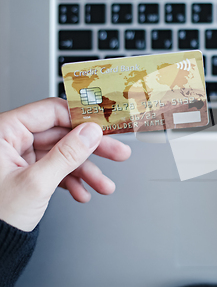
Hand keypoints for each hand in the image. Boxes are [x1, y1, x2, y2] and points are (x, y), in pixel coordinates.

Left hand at [0, 98, 130, 231]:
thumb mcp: (36, 183)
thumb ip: (67, 154)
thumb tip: (90, 132)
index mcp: (4, 132)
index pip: (51, 112)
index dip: (82, 118)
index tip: (105, 125)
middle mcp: (11, 141)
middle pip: (62, 135)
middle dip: (92, 149)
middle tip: (117, 152)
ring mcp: (19, 158)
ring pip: (63, 155)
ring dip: (86, 171)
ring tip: (104, 184)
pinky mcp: (25, 173)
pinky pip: (55, 170)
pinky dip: (71, 181)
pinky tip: (82, 193)